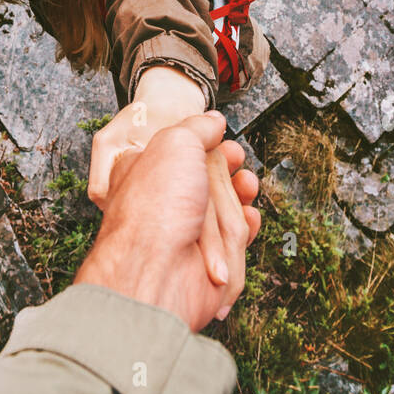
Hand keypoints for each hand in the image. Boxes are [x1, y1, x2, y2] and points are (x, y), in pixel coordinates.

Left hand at [76, 110, 257, 331]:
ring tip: (247, 185)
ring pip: (223, 209)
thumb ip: (197, 128)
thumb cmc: (155, 208)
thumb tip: (214, 121)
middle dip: (226, 169)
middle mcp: (161, 204)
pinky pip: (235, 241)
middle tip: (237, 160)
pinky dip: (246, 227)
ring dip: (239, 195)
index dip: (205, 145)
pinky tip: (250, 215)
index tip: (223, 141)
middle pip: (205, 179)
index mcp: (143, 173)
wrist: (158, 272)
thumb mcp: (175, 143)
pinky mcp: (207, 261)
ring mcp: (184, 234)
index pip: (178, 154)